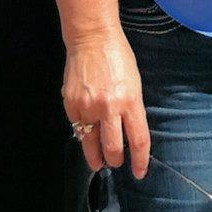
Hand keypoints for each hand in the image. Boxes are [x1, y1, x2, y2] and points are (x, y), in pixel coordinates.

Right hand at [61, 32, 150, 178]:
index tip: (139, 172)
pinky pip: (77, 127)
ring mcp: (88, 107)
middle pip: (113, 148)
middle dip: (115, 161)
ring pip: (90, 144)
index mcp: (130, 101)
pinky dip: (82, 133)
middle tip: (115, 163)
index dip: (140, 161)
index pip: (138, 140)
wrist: (92, 38)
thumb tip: (128, 132)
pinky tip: (85, 133)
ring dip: (95, 156)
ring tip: (98, 162)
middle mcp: (109, 107)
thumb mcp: (134, 83)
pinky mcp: (71, 105)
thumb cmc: (118, 58)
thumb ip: (131, 108)